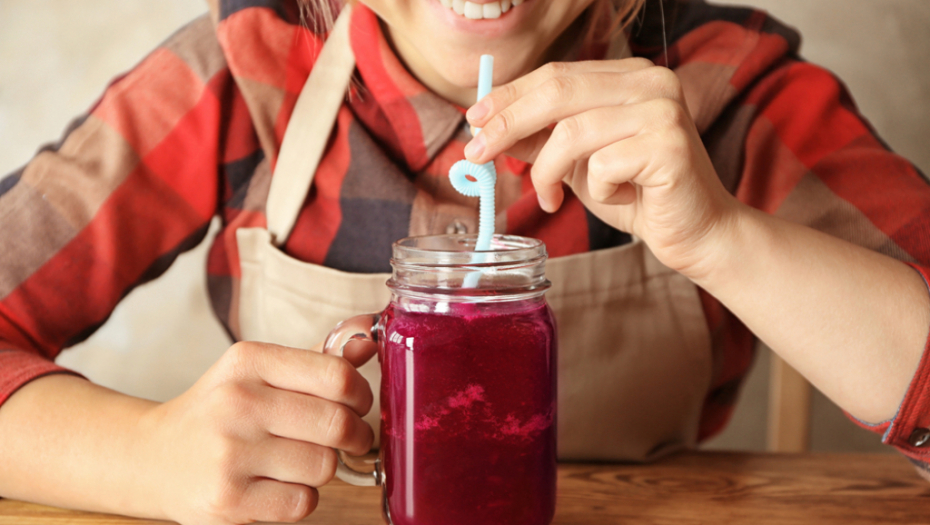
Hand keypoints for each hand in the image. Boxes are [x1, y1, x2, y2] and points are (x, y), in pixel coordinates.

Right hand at [137, 341, 375, 524]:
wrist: (152, 458)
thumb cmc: (221, 411)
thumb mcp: (260, 371)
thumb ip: (318, 358)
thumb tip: (368, 337)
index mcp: (249, 361)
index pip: (337, 375)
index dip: (361, 395)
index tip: (357, 405)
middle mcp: (237, 402)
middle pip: (337, 424)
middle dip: (355, 436)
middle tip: (348, 440)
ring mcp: (229, 453)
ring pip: (324, 466)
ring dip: (324, 469)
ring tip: (299, 461)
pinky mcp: (227, 500)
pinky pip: (303, 503)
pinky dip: (302, 498)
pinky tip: (279, 486)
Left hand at [464, 59, 741, 279]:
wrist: (696, 233)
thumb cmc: (638, 196)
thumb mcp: (578, 162)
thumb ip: (542, 138)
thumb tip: (486, 125)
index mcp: (629, 76)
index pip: (556, 75)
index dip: (509, 96)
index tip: (474, 119)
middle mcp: (651, 82)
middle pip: (557, 91)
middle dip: (507, 123)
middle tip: (476, 153)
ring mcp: (663, 110)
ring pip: (572, 131)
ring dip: (548, 171)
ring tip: (551, 197)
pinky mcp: (670, 145)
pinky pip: (602, 164)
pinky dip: (596, 189)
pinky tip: (615, 198)